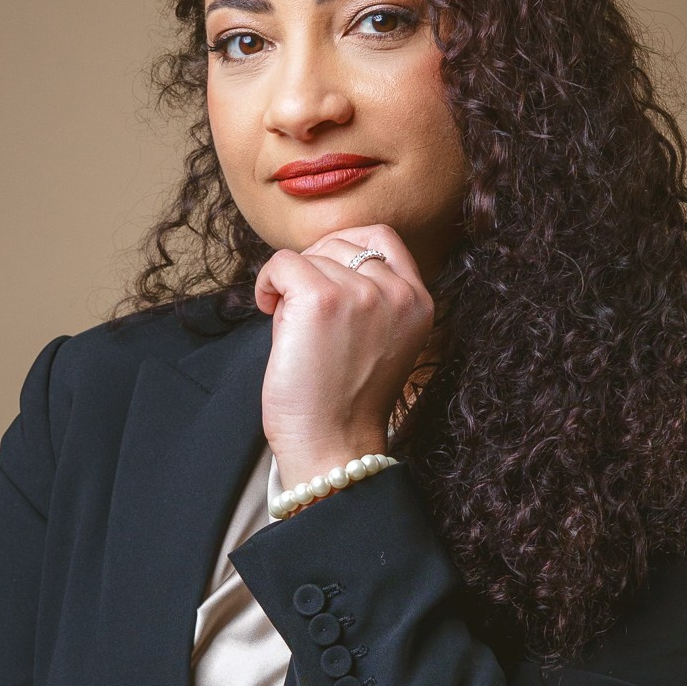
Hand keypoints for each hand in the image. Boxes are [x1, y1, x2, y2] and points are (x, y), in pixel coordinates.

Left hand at [255, 224, 434, 487]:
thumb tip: (322, 254)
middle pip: (341, 244)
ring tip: (294, 328)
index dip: (344, 248)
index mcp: (419, 302)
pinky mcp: (322, 299)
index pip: (383, 238)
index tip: (323, 276)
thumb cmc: (344, 403)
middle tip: (302, 315)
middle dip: (314, 270)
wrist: (333, 447)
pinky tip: (267, 310)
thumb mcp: (379, 341)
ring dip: (291, 286)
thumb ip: (369, 297)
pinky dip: (267, 282)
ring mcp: (362, 293)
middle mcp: (397, 293)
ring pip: (310, 256)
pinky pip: (282, 263)